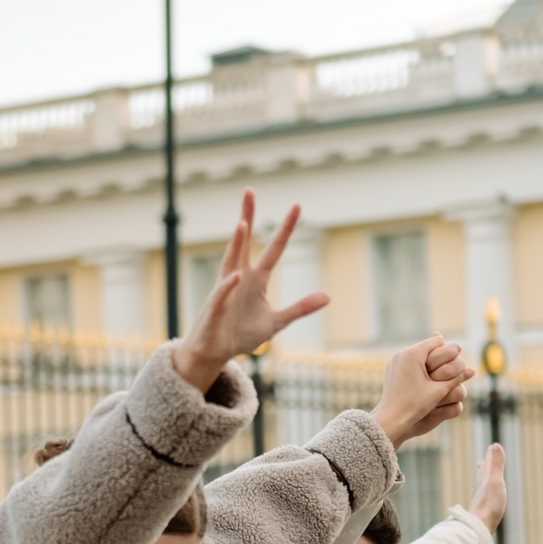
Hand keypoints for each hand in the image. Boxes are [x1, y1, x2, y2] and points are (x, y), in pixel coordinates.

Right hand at [172, 192, 328, 392]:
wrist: (215, 351)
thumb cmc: (241, 334)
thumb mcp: (277, 322)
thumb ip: (300, 308)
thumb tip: (327, 296)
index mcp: (256, 278)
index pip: (274, 248)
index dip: (286, 229)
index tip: (297, 206)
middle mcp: (239, 277)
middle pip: (244, 241)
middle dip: (247, 216)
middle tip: (249, 191)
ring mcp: (225, 290)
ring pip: (230, 260)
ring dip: (236, 243)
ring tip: (242, 223)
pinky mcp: (215, 308)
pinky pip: (222, 294)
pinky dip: (228, 286)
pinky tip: (235, 276)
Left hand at [373, 335, 473, 447]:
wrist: (390, 419)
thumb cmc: (415, 405)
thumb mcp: (439, 391)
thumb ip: (456, 378)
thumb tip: (473, 371)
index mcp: (413, 354)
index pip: (437, 341)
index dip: (450, 350)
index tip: (457, 360)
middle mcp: (401, 353)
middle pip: (427, 347)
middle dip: (439, 356)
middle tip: (450, 368)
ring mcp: (395, 361)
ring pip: (418, 354)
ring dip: (429, 362)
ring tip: (438, 375)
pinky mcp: (392, 369)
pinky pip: (409, 362)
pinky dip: (418, 367)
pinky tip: (425, 379)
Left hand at [469, 443, 506, 532]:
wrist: (479, 526)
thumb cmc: (489, 505)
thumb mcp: (495, 481)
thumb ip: (496, 465)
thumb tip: (495, 444)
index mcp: (485, 481)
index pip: (488, 465)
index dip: (490, 456)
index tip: (491, 447)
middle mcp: (482, 490)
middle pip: (483, 476)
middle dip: (485, 467)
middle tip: (483, 461)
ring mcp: (482, 502)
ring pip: (483, 488)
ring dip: (484, 481)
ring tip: (483, 478)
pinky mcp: (484, 512)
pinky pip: (486, 500)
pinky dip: (487, 495)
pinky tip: (486, 501)